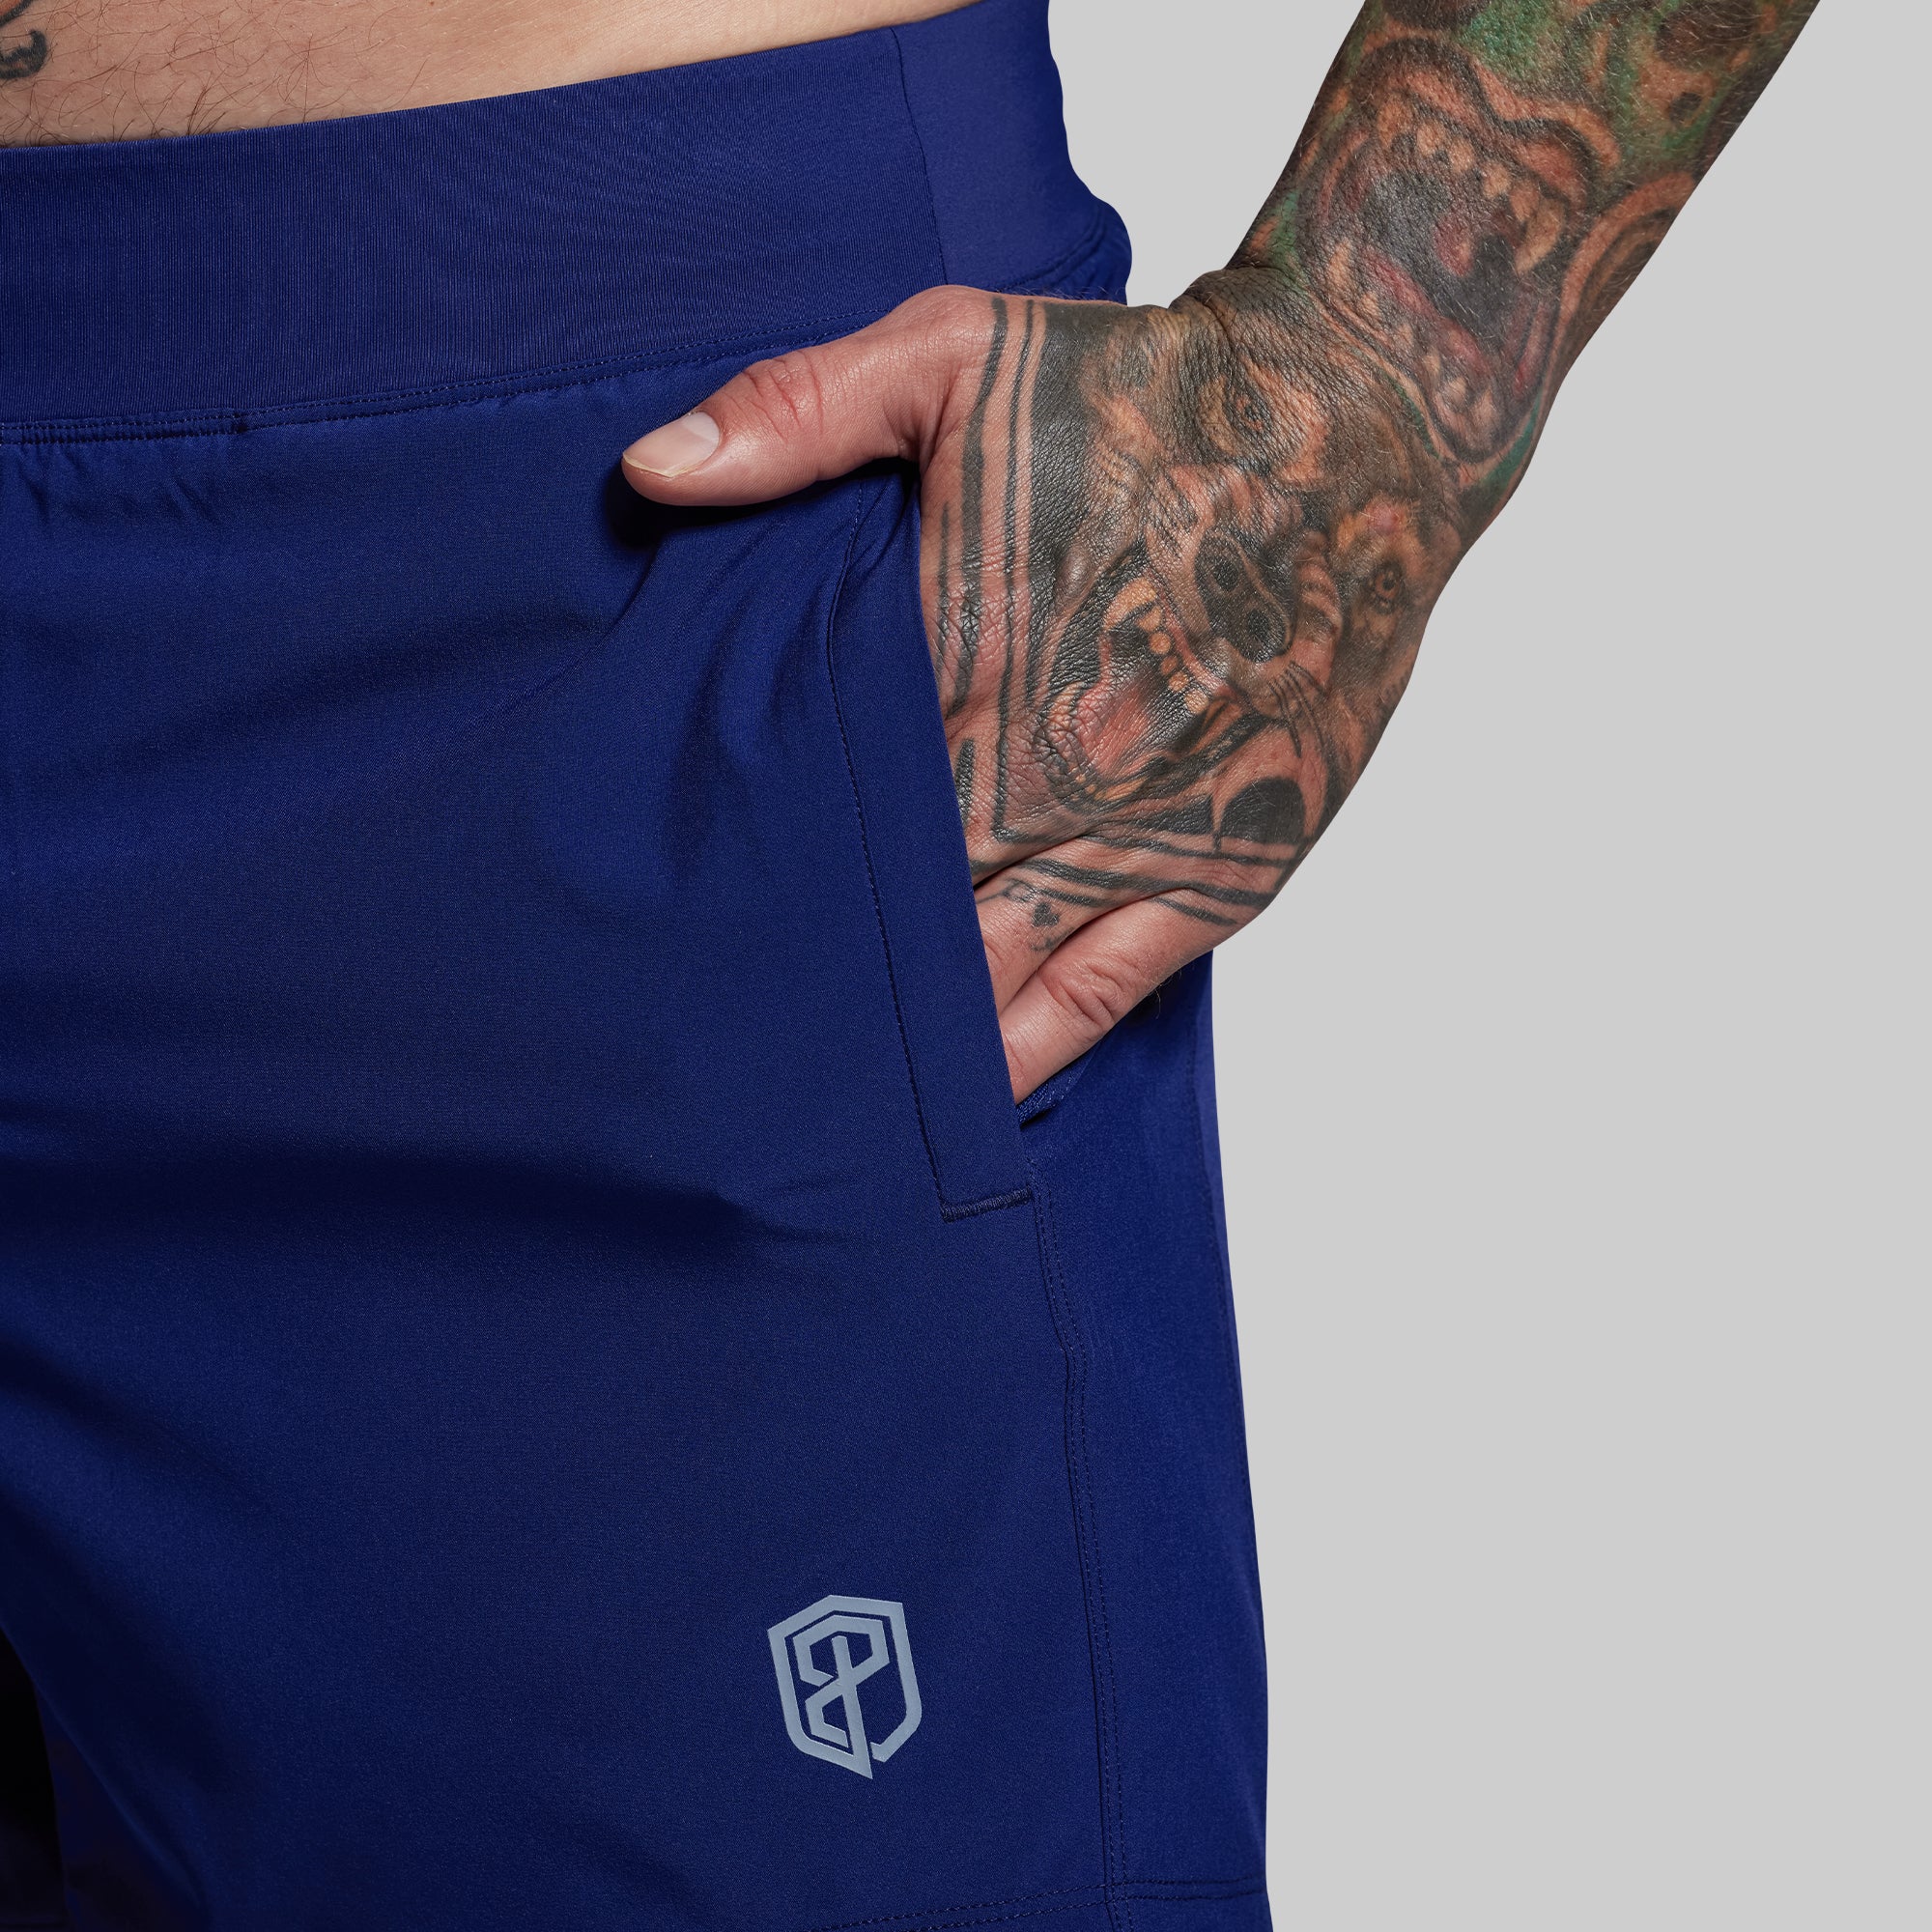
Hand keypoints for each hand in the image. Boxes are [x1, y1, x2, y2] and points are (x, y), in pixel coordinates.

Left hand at [622, 274, 1465, 1097]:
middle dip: (815, 984)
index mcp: (958, 672)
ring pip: (989, 982)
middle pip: (893, 923)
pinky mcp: (1223, 867)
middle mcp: (1043, 779)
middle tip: (727, 1061)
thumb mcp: (956, 353)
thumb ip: (799, 413)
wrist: (1360, 422)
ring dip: (911, 1040)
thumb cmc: (1153, 388)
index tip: (678, 947)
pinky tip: (974, 1097)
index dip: (750, 890)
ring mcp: (1135, 839)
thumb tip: (650, 471)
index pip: (817, 821)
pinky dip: (1034, 1049)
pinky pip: (1107, 995)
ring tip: (822, 1118)